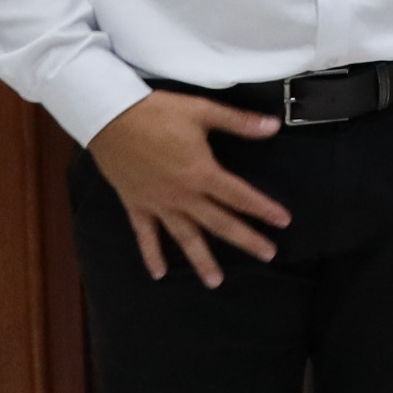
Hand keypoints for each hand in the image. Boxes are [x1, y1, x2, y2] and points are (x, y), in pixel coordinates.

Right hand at [86, 90, 289, 285]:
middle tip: (268, 255)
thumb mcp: (202, 111)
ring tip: (215, 282)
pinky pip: (144, 235)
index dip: (263, 209)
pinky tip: (159, 274)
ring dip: (201, 259)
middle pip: (219, 222)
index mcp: (201, 173)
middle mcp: (181, 195)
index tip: (283, 222)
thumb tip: (274, 126)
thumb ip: (239, 122)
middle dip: (245, 239)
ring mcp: (157, 203)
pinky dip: (151, 255)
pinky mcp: (135, 204)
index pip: (239, 196)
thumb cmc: (157, 113)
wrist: (109, 116)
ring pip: (184, 237)